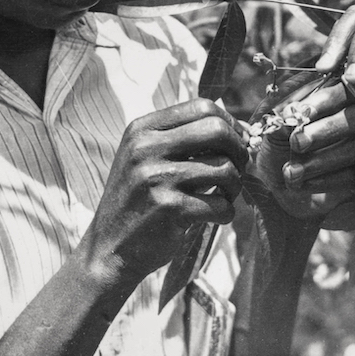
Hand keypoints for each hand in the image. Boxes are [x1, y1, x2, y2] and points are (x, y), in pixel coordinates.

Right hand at [83, 99, 246, 286]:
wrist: (109, 248)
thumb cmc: (139, 200)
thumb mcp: (147, 158)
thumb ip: (186, 138)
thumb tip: (246, 129)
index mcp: (142, 129)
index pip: (203, 107)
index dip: (230, 124)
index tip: (236, 143)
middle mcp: (146, 148)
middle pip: (218, 131)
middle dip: (238, 151)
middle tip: (237, 169)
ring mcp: (156, 178)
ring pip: (225, 168)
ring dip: (235, 186)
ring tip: (223, 195)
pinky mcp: (169, 209)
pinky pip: (221, 204)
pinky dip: (226, 213)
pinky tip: (214, 216)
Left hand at [249, 72, 354, 229]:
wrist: (281, 186)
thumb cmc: (281, 150)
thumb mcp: (276, 134)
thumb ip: (282, 123)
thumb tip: (290, 116)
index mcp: (338, 99)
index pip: (340, 93)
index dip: (321, 102)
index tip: (298, 112)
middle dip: (326, 130)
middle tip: (297, 143)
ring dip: (320, 160)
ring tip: (290, 171)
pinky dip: (326, 180)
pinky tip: (302, 184)